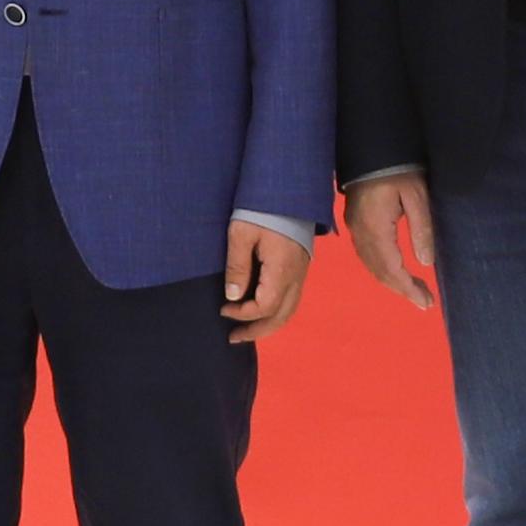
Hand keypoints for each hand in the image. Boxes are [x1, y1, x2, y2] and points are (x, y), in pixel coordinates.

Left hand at [223, 218, 311, 342]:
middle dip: (258, 330)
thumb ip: (237, 267)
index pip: (265, 306)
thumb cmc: (261, 208)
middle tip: (234, 337)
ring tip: (248, 330)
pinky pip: (292, 297)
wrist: (287, 188)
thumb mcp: (241, 233)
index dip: (243, 314)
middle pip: (281, 316)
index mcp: (282, 269)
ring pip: (289, 309)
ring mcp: (301, 271)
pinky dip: (277, 310)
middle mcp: (296, 275)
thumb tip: (233, 297)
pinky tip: (262, 309)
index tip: (223, 309)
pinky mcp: (301, 265)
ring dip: (269, 323)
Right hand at [346, 171, 440, 313]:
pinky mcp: (354, 223)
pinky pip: (366, 256)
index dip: (408, 288)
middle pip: (380, 272)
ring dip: (392, 282)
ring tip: (414, 291)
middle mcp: (361, 234)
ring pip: (372, 266)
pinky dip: (382, 270)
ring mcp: (355, 229)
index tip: (426, 301)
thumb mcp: (417, 196)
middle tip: (425, 302)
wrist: (371, 148)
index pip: (392, 269)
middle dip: (403, 289)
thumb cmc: (399, 169)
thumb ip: (422, 229)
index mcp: (376, 229)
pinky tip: (395, 272)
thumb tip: (426, 262)